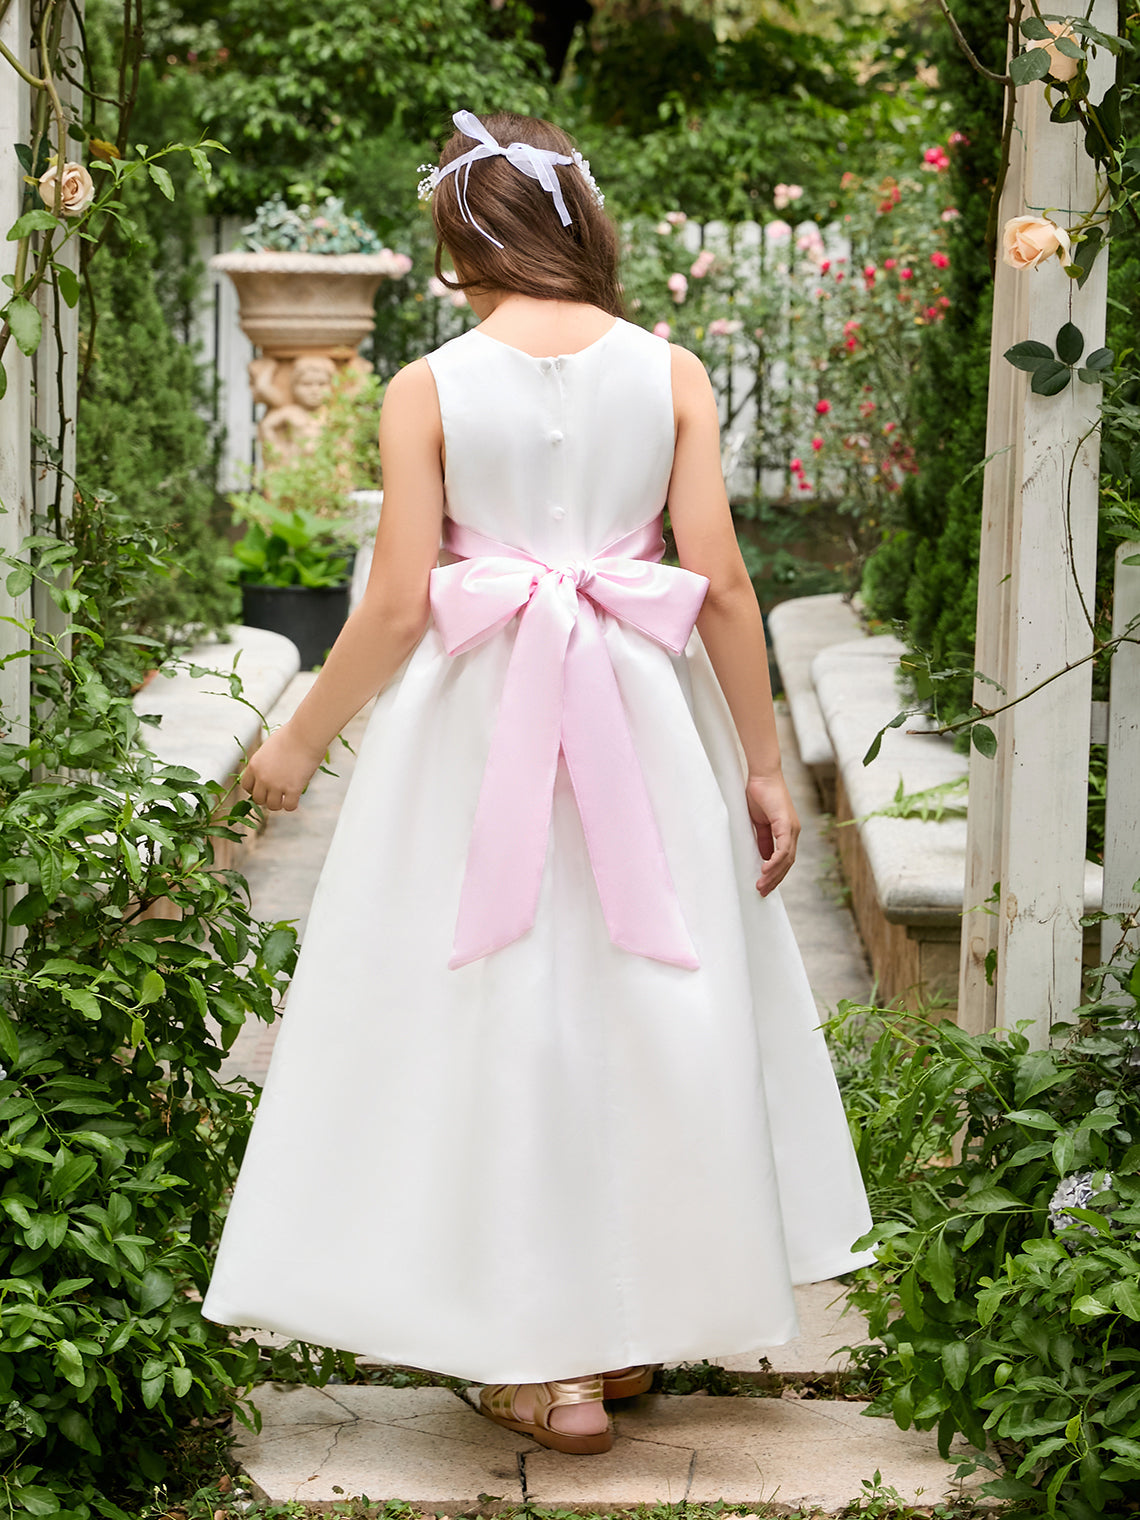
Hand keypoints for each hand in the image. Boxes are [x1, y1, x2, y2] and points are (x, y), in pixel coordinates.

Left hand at [240, 723, 322, 811]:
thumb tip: (272, 771)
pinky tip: (295, 798)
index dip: (255, 789)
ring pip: (272, 806)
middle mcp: (262, 777)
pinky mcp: (292, 789)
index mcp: (254, 765)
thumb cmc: (291, 735)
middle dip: (266, 798)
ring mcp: (277, 785)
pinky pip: (289, 806)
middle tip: (276, 794)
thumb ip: (266, 762)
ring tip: (285, 798)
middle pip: (258, 799)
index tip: (263, 788)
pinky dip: (292, 805)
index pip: (246, 786)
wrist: (305, 735)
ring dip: (279, 804)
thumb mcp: (269, 747)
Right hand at [746, 772, 799, 894]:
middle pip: (787, 863)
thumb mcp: (759, 823)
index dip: (775, 874)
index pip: (784, 859)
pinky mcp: (787, 824)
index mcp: (787, 832)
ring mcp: (792, 829)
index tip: (764, 885)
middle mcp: (793, 832)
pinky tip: (765, 870)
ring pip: (786, 859)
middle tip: (762, 892)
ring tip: (761, 885)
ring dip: (774, 874)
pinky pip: (783, 849)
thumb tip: (764, 857)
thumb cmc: (759, 795)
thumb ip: (763, 840)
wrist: (762, 776)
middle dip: (774, 880)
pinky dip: (775, 861)